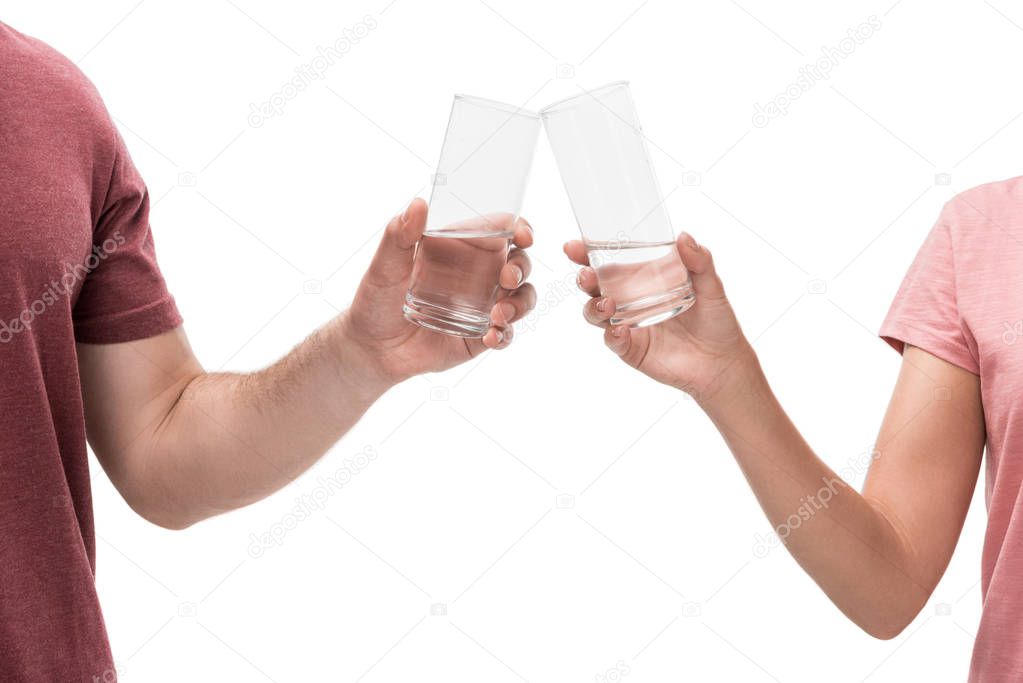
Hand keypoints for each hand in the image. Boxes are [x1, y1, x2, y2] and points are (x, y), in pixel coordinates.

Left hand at [344, 198, 535, 382]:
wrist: (371, 347)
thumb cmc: (377, 298)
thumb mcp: (384, 265)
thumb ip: (399, 235)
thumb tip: (418, 204)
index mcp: (460, 249)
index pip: (500, 231)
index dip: (519, 229)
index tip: (523, 236)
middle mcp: (478, 275)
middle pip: (518, 263)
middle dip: (522, 268)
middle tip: (508, 278)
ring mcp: (482, 306)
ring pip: (521, 298)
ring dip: (520, 303)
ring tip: (500, 315)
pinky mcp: (480, 335)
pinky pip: (506, 334)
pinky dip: (505, 335)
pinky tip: (491, 336)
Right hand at [565, 232, 754, 403]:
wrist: (723, 362)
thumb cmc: (716, 321)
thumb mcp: (711, 285)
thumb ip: (700, 261)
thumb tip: (683, 237)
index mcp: (642, 280)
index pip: (608, 263)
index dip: (588, 254)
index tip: (574, 246)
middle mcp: (629, 301)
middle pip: (595, 287)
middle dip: (584, 279)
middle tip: (586, 275)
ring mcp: (627, 326)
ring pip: (596, 314)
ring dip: (594, 307)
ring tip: (607, 305)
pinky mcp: (631, 349)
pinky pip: (613, 341)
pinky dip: (612, 335)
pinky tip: (621, 330)